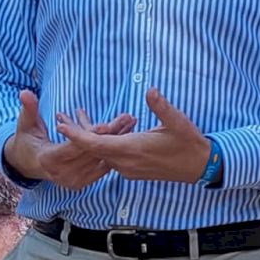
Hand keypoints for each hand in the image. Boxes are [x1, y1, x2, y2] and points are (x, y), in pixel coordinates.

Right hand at [5, 90, 134, 189]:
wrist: (28, 163)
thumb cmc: (27, 140)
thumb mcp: (26, 123)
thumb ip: (28, 108)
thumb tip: (24, 93)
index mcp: (48, 159)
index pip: (73, 147)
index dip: (89, 136)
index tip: (107, 125)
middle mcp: (62, 174)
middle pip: (91, 152)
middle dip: (111, 134)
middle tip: (128, 117)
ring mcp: (73, 181)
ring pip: (99, 158)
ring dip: (117, 141)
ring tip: (131, 123)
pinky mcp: (82, 183)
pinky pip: (101, 167)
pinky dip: (113, 152)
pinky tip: (125, 136)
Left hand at [56, 89, 210, 183]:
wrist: (199, 167)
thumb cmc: (189, 143)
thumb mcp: (178, 121)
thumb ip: (161, 106)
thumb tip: (150, 90)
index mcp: (133, 149)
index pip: (97, 144)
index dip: (77, 136)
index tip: (60, 126)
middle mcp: (126, 162)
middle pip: (92, 149)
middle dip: (75, 134)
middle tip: (60, 117)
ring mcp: (127, 169)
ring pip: (100, 153)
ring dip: (88, 138)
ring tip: (74, 120)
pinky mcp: (131, 170)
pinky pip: (109, 157)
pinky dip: (101, 144)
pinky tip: (99, 131)